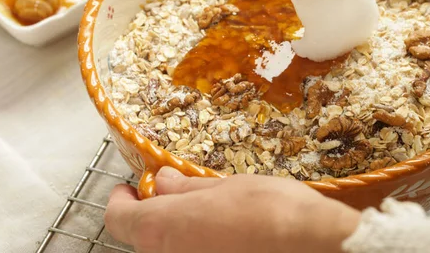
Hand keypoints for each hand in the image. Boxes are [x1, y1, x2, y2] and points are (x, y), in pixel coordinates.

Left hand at [105, 167, 360, 252]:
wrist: (311, 245)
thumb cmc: (270, 210)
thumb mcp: (222, 187)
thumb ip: (185, 189)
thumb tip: (163, 184)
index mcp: (161, 230)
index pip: (118, 219)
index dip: (122, 200)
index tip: (131, 187)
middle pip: (145, 238)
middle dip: (159, 214)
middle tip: (180, 194)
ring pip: (172, 251)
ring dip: (182, 234)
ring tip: (212, 216)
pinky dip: (202, 247)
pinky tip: (227, 237)